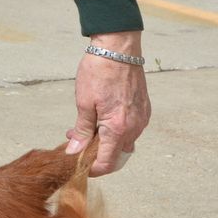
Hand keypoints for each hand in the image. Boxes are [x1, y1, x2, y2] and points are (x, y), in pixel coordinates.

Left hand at [67, 31, 150, 175]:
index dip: (93, 169)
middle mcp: (134, 126)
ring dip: (104, 142)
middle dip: (96, 154)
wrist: (118, 48)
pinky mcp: (144, 109)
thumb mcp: (84, 104)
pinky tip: (99, 120)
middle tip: (76, 143)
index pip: (108, 162)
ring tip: (84, 129)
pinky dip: (115, 131)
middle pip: (117, 155)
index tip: (80, 167)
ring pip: (123, 143)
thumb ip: (81, 132)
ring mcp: (142, 118)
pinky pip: (130, 129)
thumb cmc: (99, 72)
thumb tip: (74, 152)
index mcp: (118, 128)